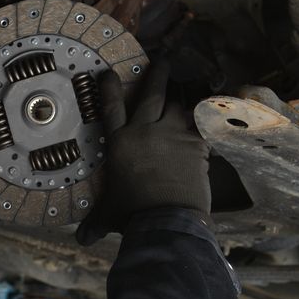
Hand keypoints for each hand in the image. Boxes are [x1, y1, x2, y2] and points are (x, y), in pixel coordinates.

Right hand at [76, 61, 209, 245]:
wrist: (166, 219)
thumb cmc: (132, 215)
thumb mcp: (110, 215)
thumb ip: (96, 223)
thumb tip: (82, 240)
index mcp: (120, 143)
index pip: (110, 108)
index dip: (108, 88)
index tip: (108, 72)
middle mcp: (145, 132)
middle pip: (152, 94)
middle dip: (158, 74)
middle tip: (164, 59)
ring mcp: (173, 135)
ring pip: (179, 105)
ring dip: (182, 98)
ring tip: (188, 89)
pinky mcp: (196, 144)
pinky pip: (203, 125)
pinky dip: (208, 119)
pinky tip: (215, 112)